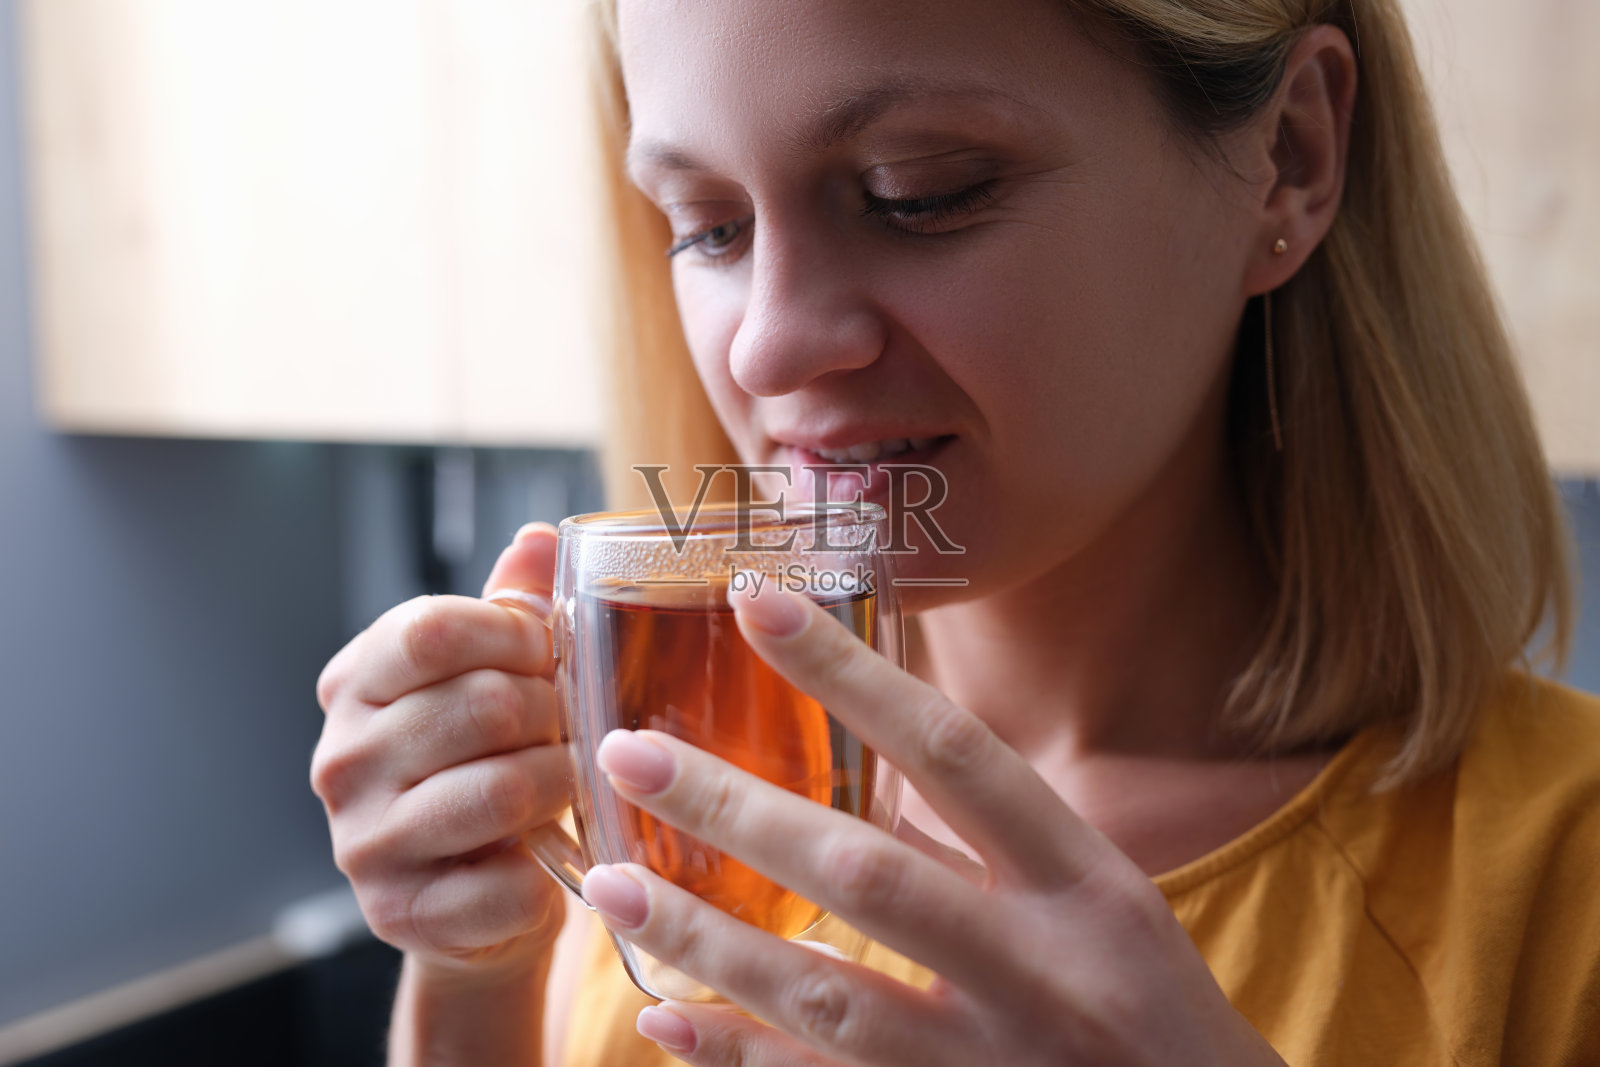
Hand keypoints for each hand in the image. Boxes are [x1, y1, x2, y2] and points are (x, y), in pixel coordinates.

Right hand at [312, 523, 568, 982]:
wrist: (470, 900)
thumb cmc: (486, 766)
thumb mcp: (492, 677)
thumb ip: (513, 609)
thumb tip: (541, 540)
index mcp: (356, 682)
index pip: (435, 629)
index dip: (518, 636)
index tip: (548, 657)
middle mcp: (341, 760)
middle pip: (483, 707)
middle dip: (553, 715)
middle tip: (568, 731)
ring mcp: (363, 842)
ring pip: (502, 791)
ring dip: (559, 785)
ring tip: (566, 784)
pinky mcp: (400, 914)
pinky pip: (506, 881)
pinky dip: (547, 870)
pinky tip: (544, 858)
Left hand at [579, 582, 1286, 1065]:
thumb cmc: (1154, 1012)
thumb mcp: (1106, 905)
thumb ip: (998, 842)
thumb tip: (873, 766)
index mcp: (1087, 884)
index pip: (954, 752)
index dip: (848, 673)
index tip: (753, 602)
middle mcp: (1042, 969)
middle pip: (868, 872)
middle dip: (735, 811)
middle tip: (625, 754)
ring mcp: (992, 1065)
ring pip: (824, 996)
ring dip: (705, 939)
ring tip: (609, 887)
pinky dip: (734, 1054)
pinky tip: (663, 1017)